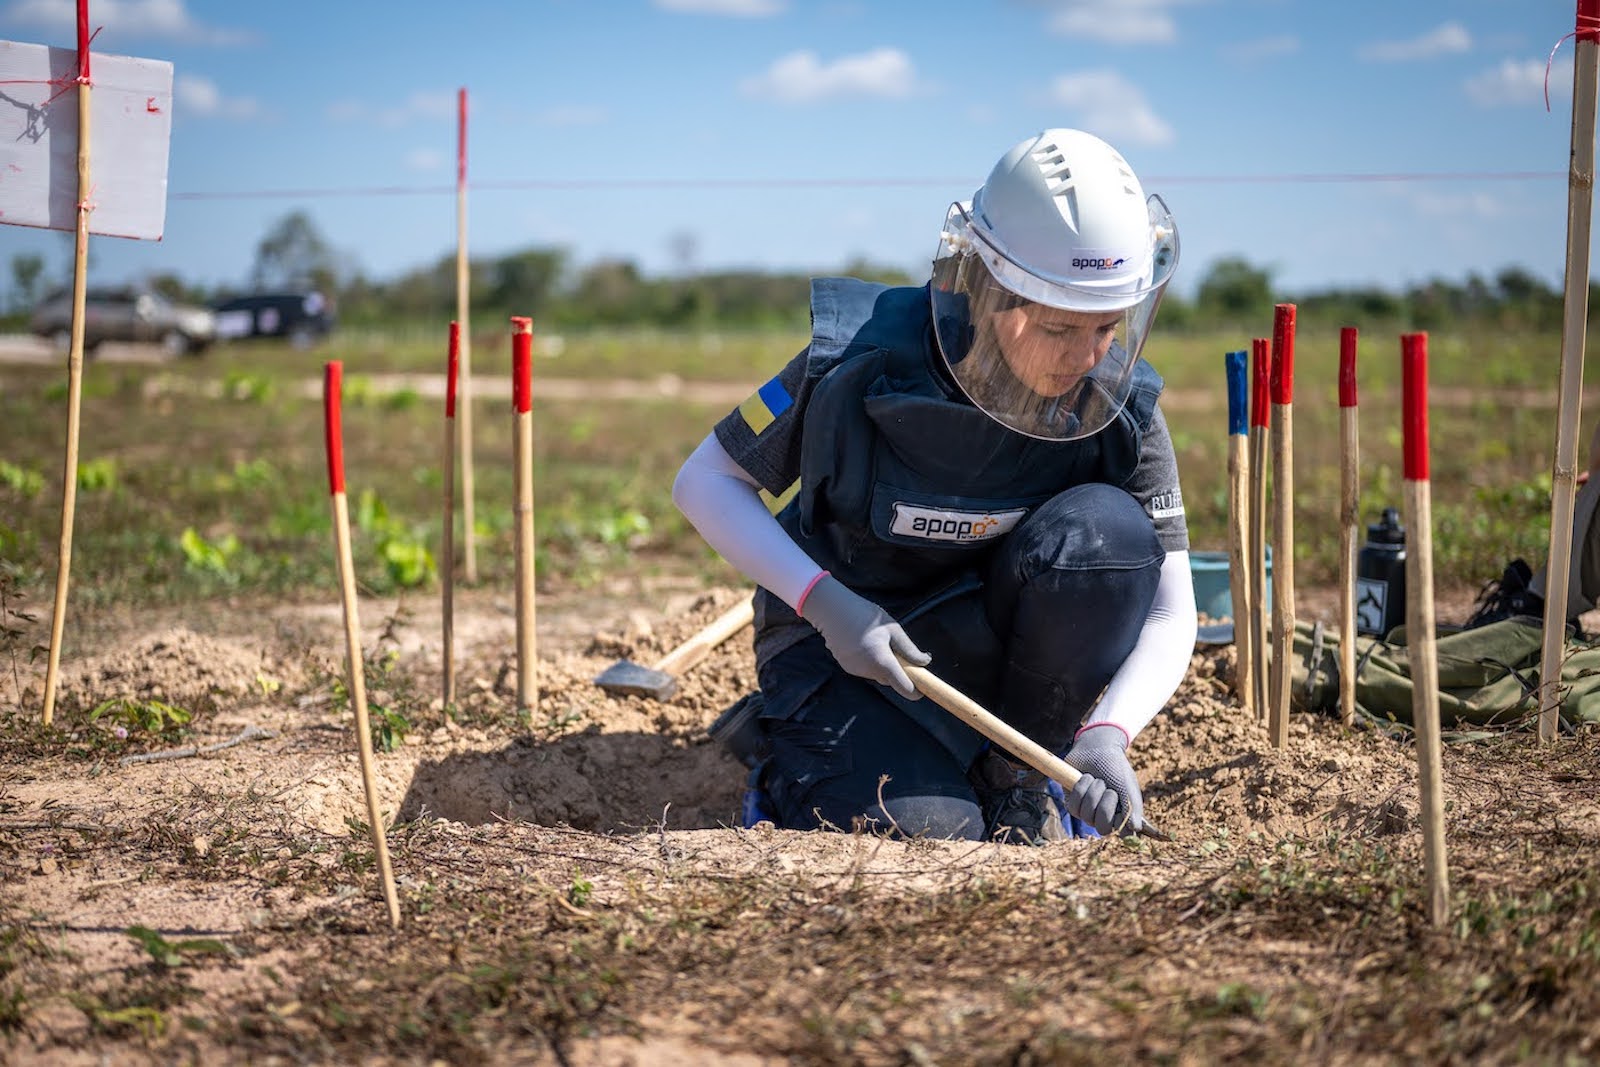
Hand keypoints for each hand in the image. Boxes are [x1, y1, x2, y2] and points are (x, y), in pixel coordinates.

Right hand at [799, 575, 928, 698]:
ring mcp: (855, 670)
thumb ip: (909, 649)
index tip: (922, 684)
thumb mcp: (893, 629)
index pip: (905, 689)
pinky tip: (863, 642)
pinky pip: (864, 669)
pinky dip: (869, 661)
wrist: (832, 609)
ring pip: (877, 674)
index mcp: (883, 662)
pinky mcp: (845, 666)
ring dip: (882, 664)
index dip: (916, 690)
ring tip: (875, 640)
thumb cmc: (865, 615)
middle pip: (890, 680)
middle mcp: (868, 671)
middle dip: (897, 670)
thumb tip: (925, 662)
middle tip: (895, 648)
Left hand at [1062, 724, 1143, 834]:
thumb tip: (1135, 829)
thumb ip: (1132, 808)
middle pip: (1103, 828)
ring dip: (1093, 792)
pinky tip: (1085, 778)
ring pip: (1087, 815)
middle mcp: (1105, 817)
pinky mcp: (1072, 803)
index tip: (1121, 810)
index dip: (1120, 823)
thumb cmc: (1115, 768)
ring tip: (1097, 779)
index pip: (1122, 835)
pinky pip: (1073, 806)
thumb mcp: (1128, 786)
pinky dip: (1080, 789)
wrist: (1096, 748)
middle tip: (1108, 788)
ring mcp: (1088, 811)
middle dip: (1105, 804)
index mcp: (1122, 815)